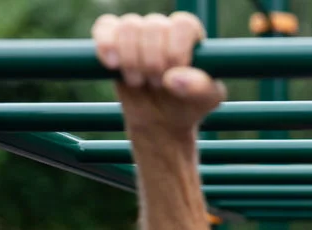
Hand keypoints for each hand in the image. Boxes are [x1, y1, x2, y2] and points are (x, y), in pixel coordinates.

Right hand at [91, 12, 226, 135]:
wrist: (161, 122)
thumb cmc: (188, 105)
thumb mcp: (206, 100)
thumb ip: (200, 87)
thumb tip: (174, 79)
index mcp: (191, 36)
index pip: (182, 25)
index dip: (175, 49)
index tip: (173, 74)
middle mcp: (165, 28)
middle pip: (154, 25)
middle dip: (153, 60)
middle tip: (156, 84)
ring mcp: (138, 33)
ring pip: (129, 26)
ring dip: (131, 59)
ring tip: (138, 82)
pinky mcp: (113, 40)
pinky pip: (105, 27)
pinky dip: (106, 46)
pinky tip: (113, 66)